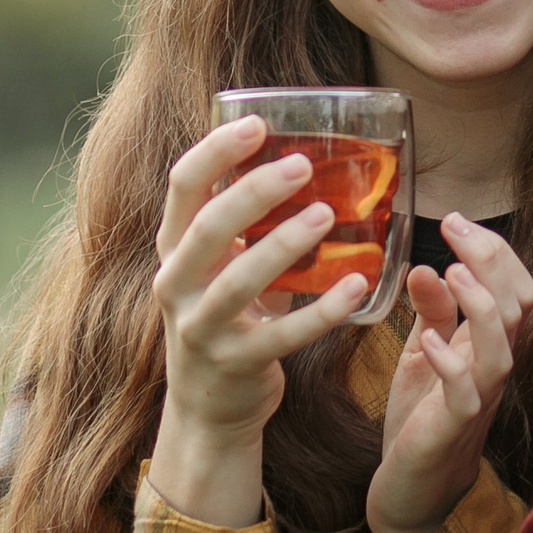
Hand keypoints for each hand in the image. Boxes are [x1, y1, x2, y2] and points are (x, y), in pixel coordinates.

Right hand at [148, 115, 373, 525]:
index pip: (182, 187)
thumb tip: (308, 162)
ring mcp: (201, 327)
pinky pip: (282, 334)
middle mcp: (177, 284)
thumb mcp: (225, 268)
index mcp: (175, 249)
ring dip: (284, 244)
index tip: (257, 123)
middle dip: (254, 192)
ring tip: (326, 215)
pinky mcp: (236, 363)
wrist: (210, 409)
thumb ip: (249, 226)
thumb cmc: (230, 320)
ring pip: (239, 280)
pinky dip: (321, 309)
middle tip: (302, 165)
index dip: (215, 150)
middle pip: (208, 227)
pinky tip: (357, 285)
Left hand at [365, 215, 532, 532]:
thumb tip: (427, 264)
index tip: (457, 221)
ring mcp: (478, 398)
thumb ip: (431, 312)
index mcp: (487, 345)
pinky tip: (428, 340)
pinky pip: (465, 395)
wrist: (412, 488)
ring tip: (452, 272)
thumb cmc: (422, 418)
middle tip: (454, 227)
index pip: (515, 289)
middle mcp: (492, 368)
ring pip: (501, 349)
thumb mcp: (424, 352)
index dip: (494, 252)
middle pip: (515, 308)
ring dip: (479, 307)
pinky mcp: (454, 427)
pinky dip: (450, 364)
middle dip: (489, 261)